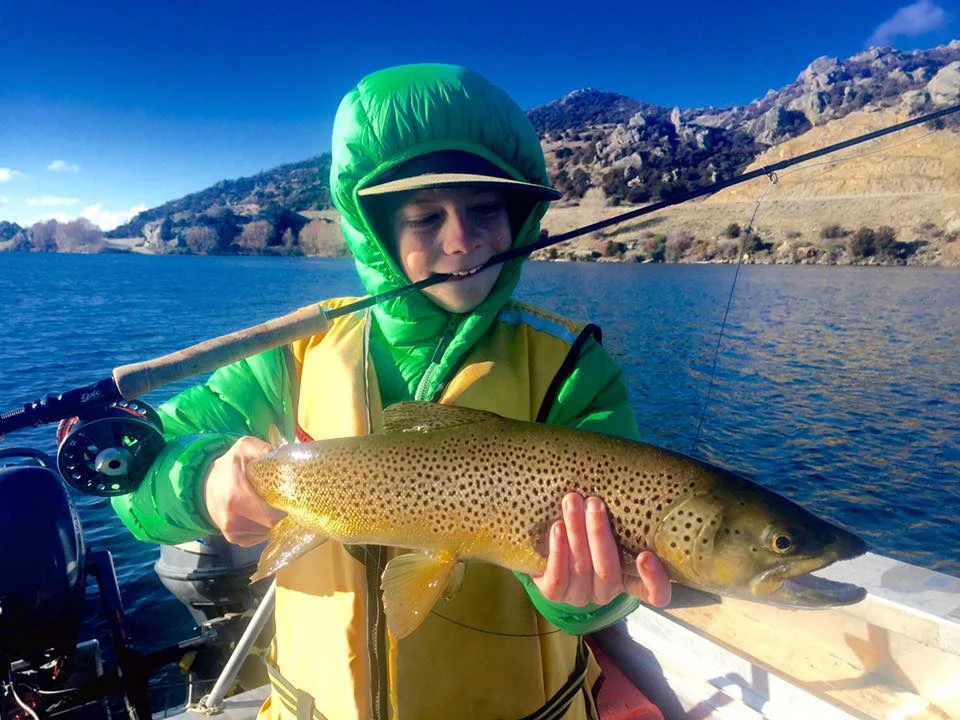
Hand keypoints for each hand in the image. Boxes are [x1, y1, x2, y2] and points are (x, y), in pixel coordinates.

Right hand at [204, 436, 284, 546]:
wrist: (203, 483)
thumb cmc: (229, 465)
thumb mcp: (244, 448)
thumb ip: (262, 448)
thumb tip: (282, 455)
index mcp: (236, 498)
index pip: (271, 517)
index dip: (286, 510)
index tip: (294, 500)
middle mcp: (232, 520)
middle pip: (271, 526)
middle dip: (283, 516)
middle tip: (288, 502)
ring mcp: (231, 532)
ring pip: (265, 533)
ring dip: (273, 522)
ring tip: (273, 506)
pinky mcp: (232, 538)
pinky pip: (257, 537)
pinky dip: (263, 527)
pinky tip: (261, 514)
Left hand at [531, 493, 670, 607]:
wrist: (548, 550)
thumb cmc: (588, 531)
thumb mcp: (610, 527)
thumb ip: (619, 517)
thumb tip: (625, 476)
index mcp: (629, 579)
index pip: (655, 595)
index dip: (655, 580)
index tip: (646, 555)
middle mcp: (607, 591)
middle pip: (608, 570)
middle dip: (599, 533)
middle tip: (593, 503)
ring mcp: (580, 595)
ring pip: (581, 568)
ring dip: (576, 532)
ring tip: (572, 502)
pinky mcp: (554, 595)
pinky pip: (557, 579)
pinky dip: (558, 551)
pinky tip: (557, 528)